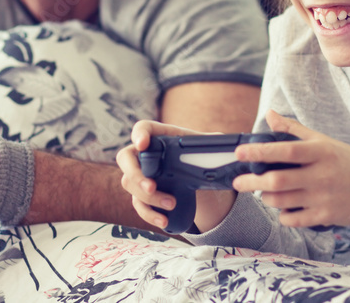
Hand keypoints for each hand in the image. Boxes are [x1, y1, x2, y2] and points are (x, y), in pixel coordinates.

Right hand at [116, 120, 236, 232]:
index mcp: (159, 136)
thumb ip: (212, 142)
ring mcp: (139, 174)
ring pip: (129, 184)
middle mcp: (143, 153)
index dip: (139, 134)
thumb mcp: (203, 147)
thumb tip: (223, 142)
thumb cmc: (195, 155)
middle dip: (135, 174)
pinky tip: (164, 221)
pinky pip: (138, 204)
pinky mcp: (141, 194)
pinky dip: (149, 214)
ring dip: (147, 198)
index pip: (142, 128)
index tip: (143, 144)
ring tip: (170, 205)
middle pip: (126, 158)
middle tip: (151, 187)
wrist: (193, 176)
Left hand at [233, 110, 349, 228]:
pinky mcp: (325, 217)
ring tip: (263, 191)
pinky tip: (282, 206)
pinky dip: (282, 213)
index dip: (261, 152)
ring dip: (266, 197)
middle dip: (253, 182)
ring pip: (282, 201)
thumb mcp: (324, 141)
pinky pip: (292, 219)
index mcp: (321, 152)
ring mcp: (324, 198)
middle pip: (278, 181)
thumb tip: (269, 114)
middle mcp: (322, 175)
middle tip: (237, 181)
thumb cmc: (346, 161)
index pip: (286, 150)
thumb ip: (294, 129)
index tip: (239, 152)